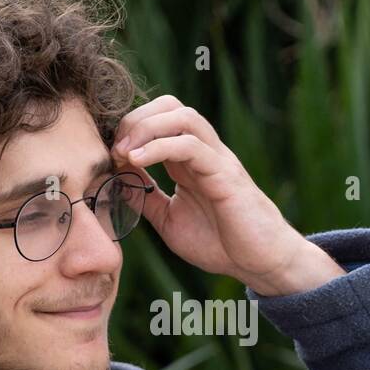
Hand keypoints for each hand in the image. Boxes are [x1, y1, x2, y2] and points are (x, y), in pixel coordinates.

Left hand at [110, 95, 344, 295]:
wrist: (259, 263)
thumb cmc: (221, 243)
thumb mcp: (169, 220)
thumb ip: (145, 198)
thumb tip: (116, 181)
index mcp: (189, 161)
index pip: (159, 120)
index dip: (130, 129)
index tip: (109, 156)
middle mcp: (204, 152)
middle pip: (170, 106)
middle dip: (136, 119)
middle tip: (115, 149)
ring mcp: (216, 160)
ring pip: (183, 116)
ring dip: (146, 127)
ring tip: (124, 152)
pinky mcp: (225, 174)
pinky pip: (192, 146)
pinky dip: (160, 146)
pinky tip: (137, 161)